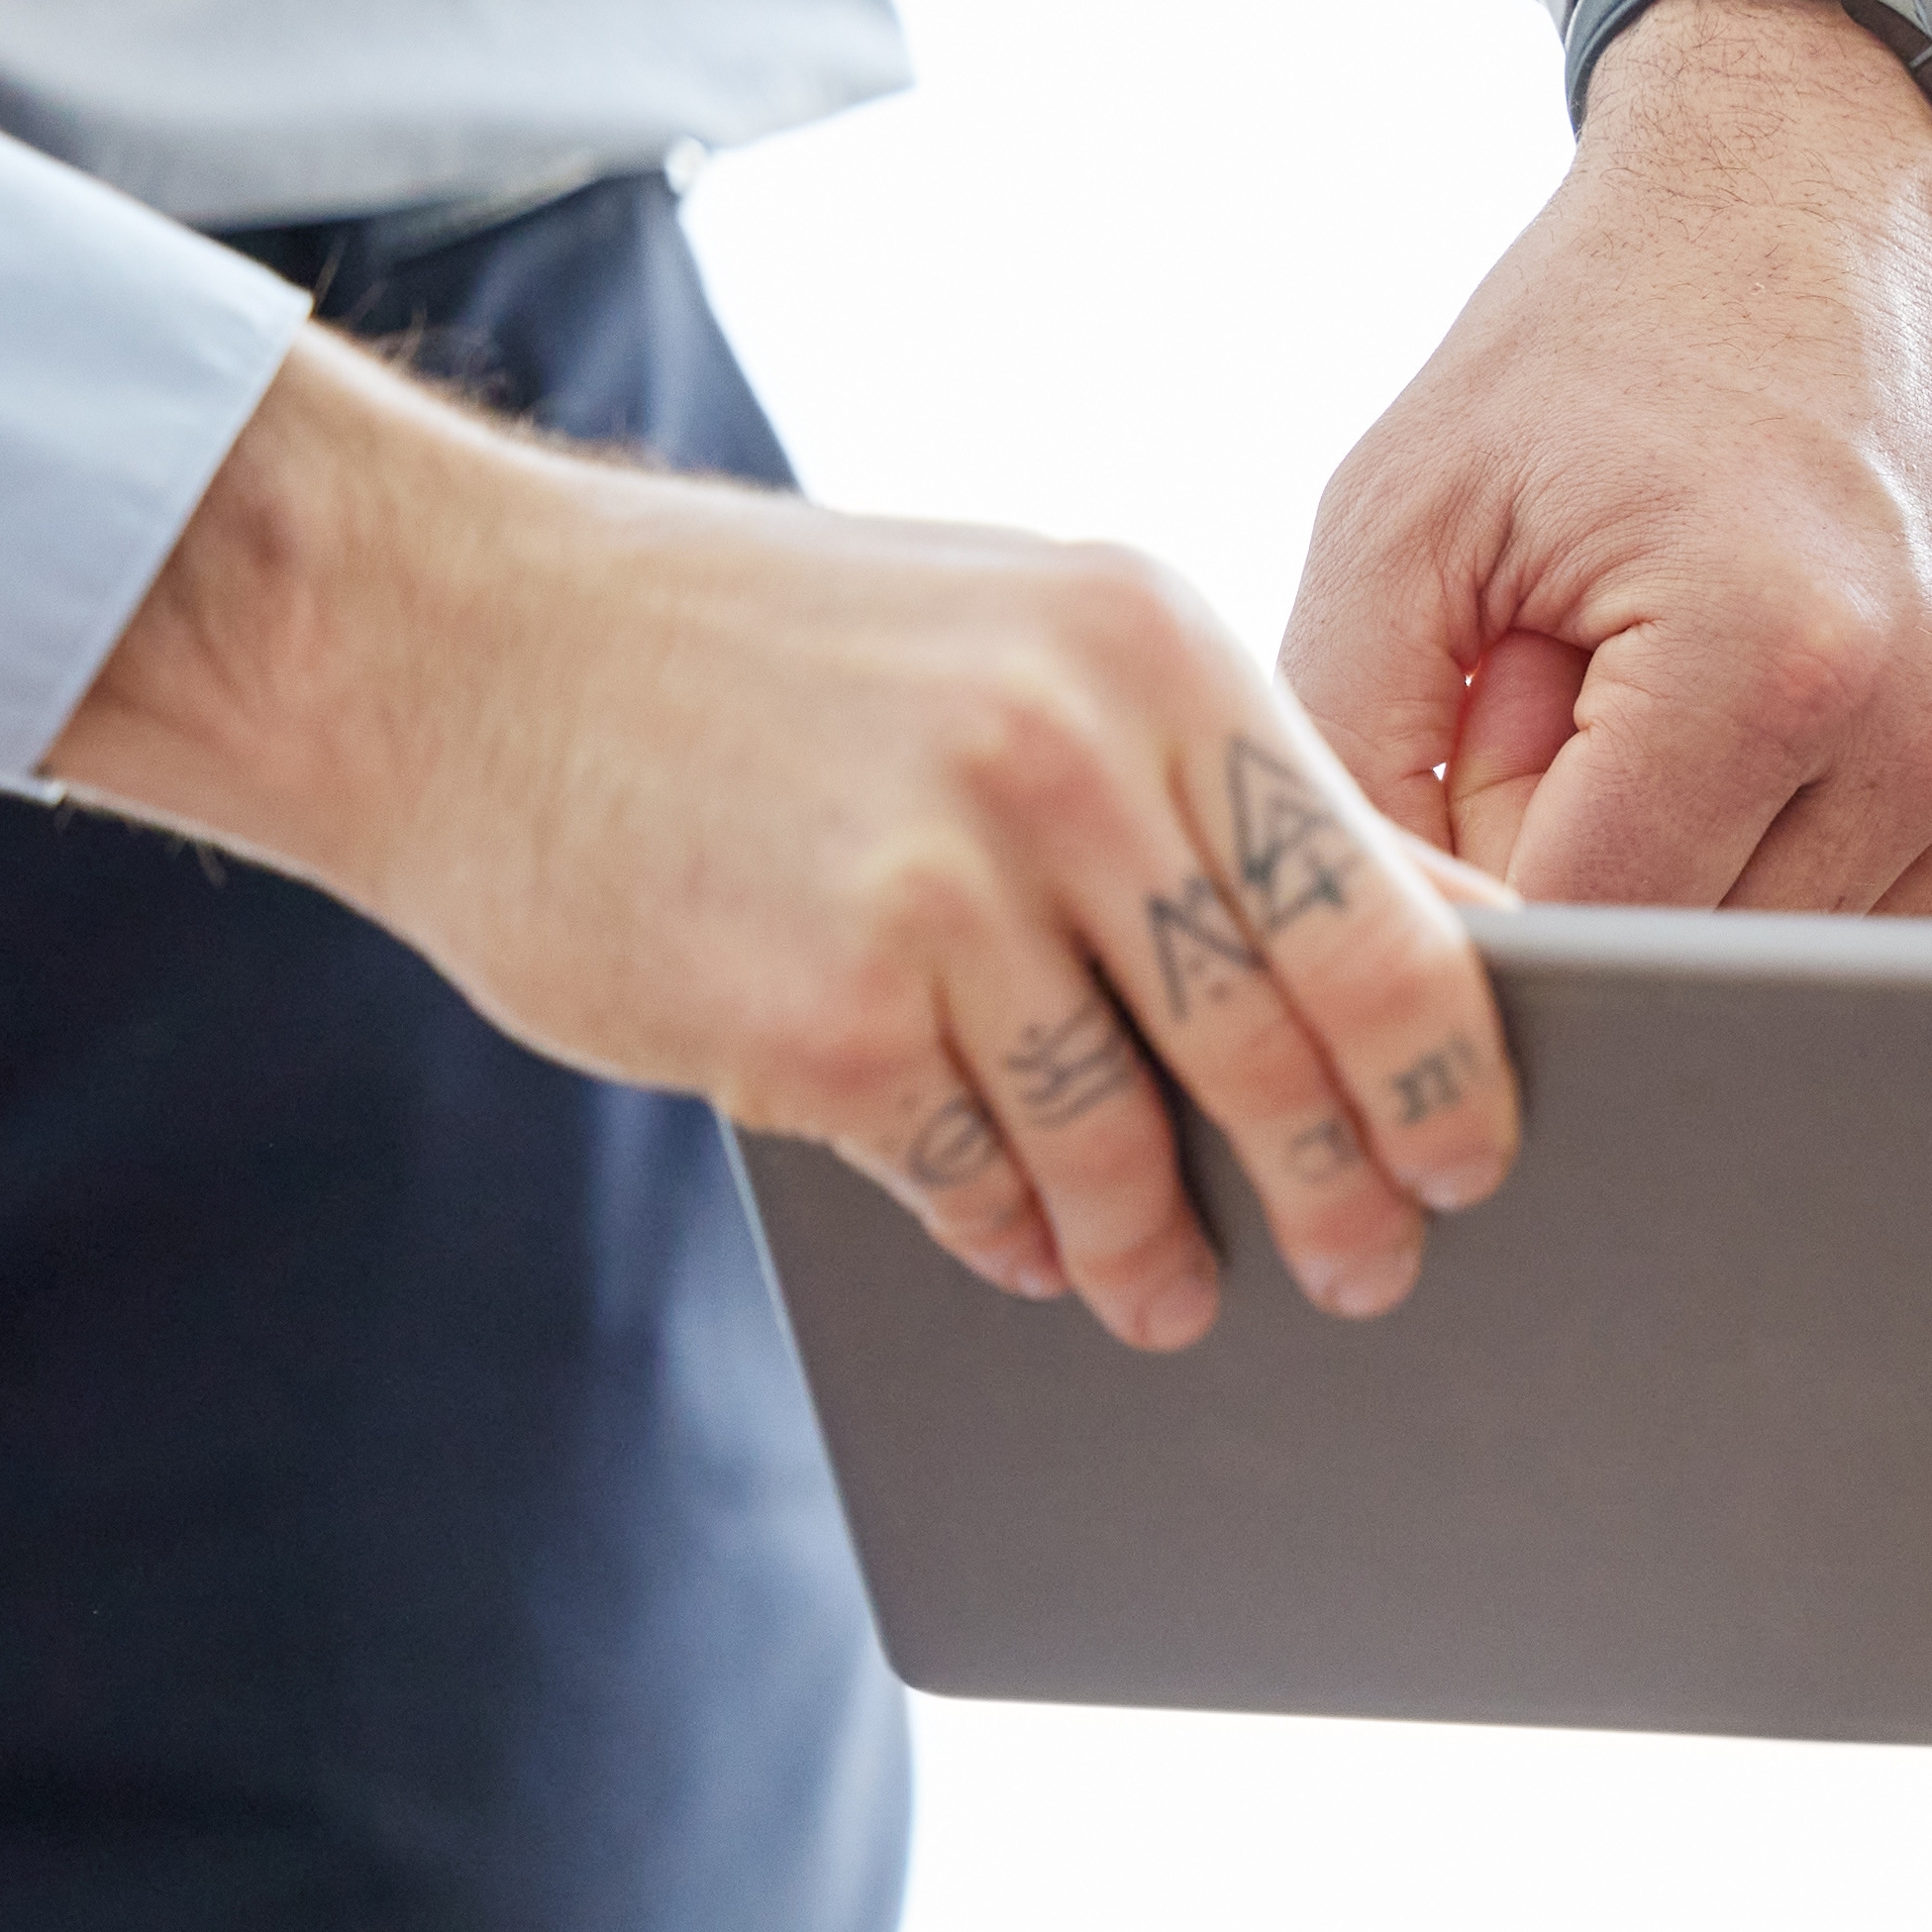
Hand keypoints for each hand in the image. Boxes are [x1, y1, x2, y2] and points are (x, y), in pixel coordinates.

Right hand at [45, 329, 1513, 1347]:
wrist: (448, 638)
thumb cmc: (777, 653)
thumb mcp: (1039, 640)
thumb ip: (1229, 781)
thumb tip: (1452, 933)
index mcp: (1154, 654)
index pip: (1382, 907)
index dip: (1449, 1067)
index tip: (1482, 1158)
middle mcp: (1066, 758)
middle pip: (1282, 1042)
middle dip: (1344, 1188)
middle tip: (1372, 1271)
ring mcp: (938, 889)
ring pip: (1124, 1136)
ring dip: (1163, 1245)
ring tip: (1176, 1293)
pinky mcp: (817, 1013)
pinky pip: (973, 1177)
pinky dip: (1017, 1233)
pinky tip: (1030, 1248)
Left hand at [1287, 0, 1931, 915]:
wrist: (1837, 172)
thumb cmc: (1605, 335)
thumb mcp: (1408, 507)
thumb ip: (1357, 751)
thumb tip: (1389, 961)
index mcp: (1773, 658)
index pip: (1599, 924)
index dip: (1507, 866)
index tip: (1488, 752)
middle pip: (1721, 949)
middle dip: (1626, 849)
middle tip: (1601, 677)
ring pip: (1837, 936)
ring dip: (1744, 840)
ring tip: (1719, 661)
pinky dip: (1852, 803)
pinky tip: (1831, 660)